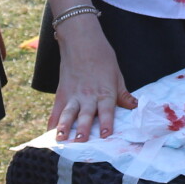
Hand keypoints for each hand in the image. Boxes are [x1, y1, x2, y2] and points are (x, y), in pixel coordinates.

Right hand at [50, 20, 138, 141]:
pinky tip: (49, 135)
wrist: (81, 41)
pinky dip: (52, 124)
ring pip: (68, 114)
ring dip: (64, 128)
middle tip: (80, 142)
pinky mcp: (61, 94)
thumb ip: (123, 95)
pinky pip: (56, 112)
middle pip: (86, 115)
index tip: (106, 136)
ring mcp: (73, 96)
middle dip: (83, 129)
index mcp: (105, 92)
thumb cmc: (102, 57)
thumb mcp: (116, 75)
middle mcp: (88, 96)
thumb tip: (135, 107)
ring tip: (61, 139)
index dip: (107, 123)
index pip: (107, 110)